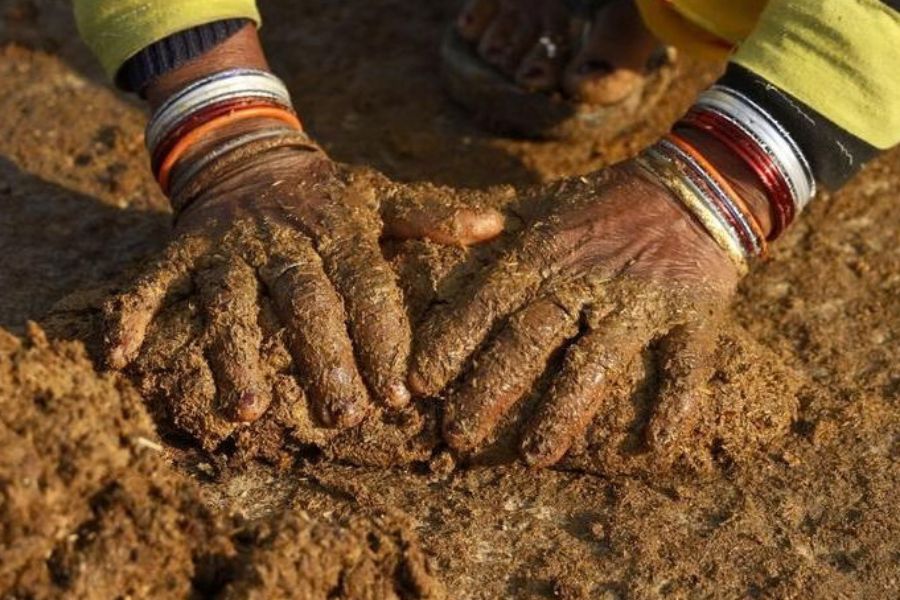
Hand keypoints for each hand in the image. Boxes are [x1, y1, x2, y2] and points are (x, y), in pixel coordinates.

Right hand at [104, 137, 501, 445]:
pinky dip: (133, 316)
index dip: (384, 339)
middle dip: (324, 360)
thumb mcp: (378, 198)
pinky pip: (152, 282)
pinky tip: (119, 359)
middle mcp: (283, 237)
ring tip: (248, 410)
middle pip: (305, 301)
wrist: (247, 150)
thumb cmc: (324, 193)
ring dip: (235, 354)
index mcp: (337, 227)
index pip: (366, 286)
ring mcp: (228, 244)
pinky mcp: (181, 249)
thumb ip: (431, 218)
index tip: (400, 394)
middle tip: (342, 417)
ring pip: (231, 301)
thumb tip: (498, 225)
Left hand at [409, 149, 764, 466]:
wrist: (695, 186)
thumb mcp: (541, 203)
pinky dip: (674, 401)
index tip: (421, 384)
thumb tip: (433, 235)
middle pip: (530, 339)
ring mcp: (640, 301)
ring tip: (534, 456)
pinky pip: (683, 363)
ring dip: (564, 411)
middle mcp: (585, 280)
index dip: (453, 342)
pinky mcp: (691, 315)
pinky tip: (653, 443)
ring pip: (596, 361)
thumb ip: (488, 223)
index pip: (488, 302)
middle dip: (490, 389)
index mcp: (544, 253)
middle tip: (458, 436)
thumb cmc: (605, 202)